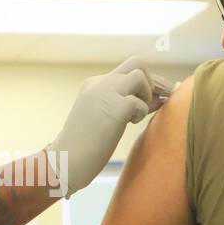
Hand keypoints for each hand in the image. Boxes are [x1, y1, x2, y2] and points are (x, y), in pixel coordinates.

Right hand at [47, 56, 172, 196]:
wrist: (64, 161)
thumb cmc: (86, 146)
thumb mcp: (106, 117)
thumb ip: (126, 104)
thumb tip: (159, 97)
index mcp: (95, 85)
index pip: (128, 71)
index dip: (147, 84)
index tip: (153, 101)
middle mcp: (99, 83)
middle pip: (137, 62)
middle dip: (153, 82)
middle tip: (156, 103)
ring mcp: (105, 93)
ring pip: (140, 75)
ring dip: (146, 96)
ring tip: (134, 117)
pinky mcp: (113, 108)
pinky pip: (140, 102)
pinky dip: (141, 114)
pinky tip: (128, 125)